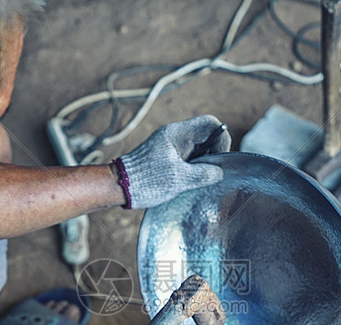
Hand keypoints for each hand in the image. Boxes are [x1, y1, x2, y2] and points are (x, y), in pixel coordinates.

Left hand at [114, 115, 231, 208]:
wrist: (118, 185)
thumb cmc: (146, 180)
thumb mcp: (179, 179)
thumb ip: (203, 174)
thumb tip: (218, 172)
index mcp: (177, 133)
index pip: (210, 123)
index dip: (221, 139)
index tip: (218, 159)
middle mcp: (174, 135)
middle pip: (205, 135)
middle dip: (213, 153)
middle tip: (209, 172)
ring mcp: (169, 145)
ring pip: (197, 147)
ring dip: (203, 162)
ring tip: (198, 178)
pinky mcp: (165, 156)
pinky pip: (187, 156)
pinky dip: (193, 166)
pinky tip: (189, 180)